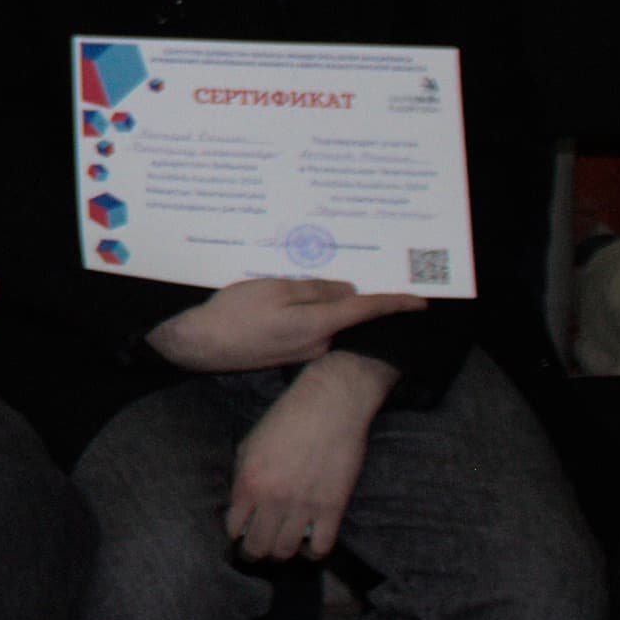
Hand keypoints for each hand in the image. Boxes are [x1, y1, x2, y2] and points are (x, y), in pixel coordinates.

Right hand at [145, 274, 425, 374]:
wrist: (199, 346)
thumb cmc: (234, 314)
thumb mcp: (274, 289)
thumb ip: (315, 289)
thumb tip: (348, 289)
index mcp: (319, 325)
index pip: (366, 311)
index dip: (395, 303)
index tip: (420, 300)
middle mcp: (318, 343)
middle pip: (346, 314)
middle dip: (351, 293)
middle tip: (351, 265)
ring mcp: (303, 352)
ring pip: (326, 320)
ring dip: (324, 301)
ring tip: (309, 275)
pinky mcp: (288, 353)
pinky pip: (309, 327)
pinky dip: (308, 311)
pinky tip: (288, 297)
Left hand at [226, 352, 398, 561]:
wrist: (329, 405)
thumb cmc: (285, 419)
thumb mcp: (249, 444)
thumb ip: (242, 477)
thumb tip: (240, 505)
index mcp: (248, 483)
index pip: (233, 529)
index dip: (235, 537)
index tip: (240, 537)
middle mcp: (273, 499)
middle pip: (258, 548)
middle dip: (254, 553)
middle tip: (258, 549)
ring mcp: (303, 506)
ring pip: (286, 552)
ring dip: (282, 552)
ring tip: (282, 545)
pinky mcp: (332, 507)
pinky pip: (320, 547)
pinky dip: (312, 552)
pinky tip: (308, 544)